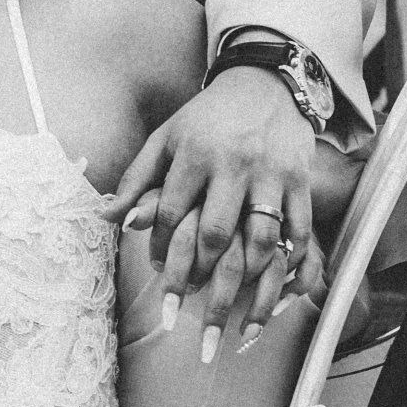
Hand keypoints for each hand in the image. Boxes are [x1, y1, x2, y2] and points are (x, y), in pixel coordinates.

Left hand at [110, 70, 327, 352]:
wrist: (265, 84)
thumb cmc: (207, 118)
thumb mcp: (166, 139)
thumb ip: (138, 179)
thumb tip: (106, 218)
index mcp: (194, 154)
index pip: (172, 214)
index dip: (161, 253)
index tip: (156, 283)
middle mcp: (233, 165)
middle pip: (215, 235)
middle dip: (201, 283)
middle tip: (190, 322)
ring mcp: (271, 174)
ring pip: (260, 240)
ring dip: (248, 285)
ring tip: (236, 322)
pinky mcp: (300, 181)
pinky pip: (299, 231)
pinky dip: (290, 264)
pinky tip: (278, 291)